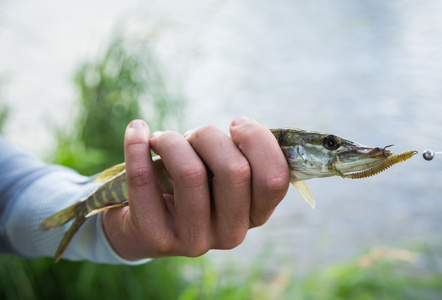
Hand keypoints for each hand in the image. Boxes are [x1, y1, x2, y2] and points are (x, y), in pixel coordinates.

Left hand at [103, 116, 288, 259]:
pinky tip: (137, 131)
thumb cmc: (192, 187)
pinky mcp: (156, 237)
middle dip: (208, 136)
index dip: (258, 140)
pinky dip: (136, 145)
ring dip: (173, 141)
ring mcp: (195, 241)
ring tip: (162, 140)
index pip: (274, 179)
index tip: (235, 125)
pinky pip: (144, 178)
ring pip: (191, 172)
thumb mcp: (221, 172)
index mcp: (255, 215)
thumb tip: (243, 125)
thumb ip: (240, 154)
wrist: (145, 226)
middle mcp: (232, 234)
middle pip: (234, 170)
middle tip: (191, 136)